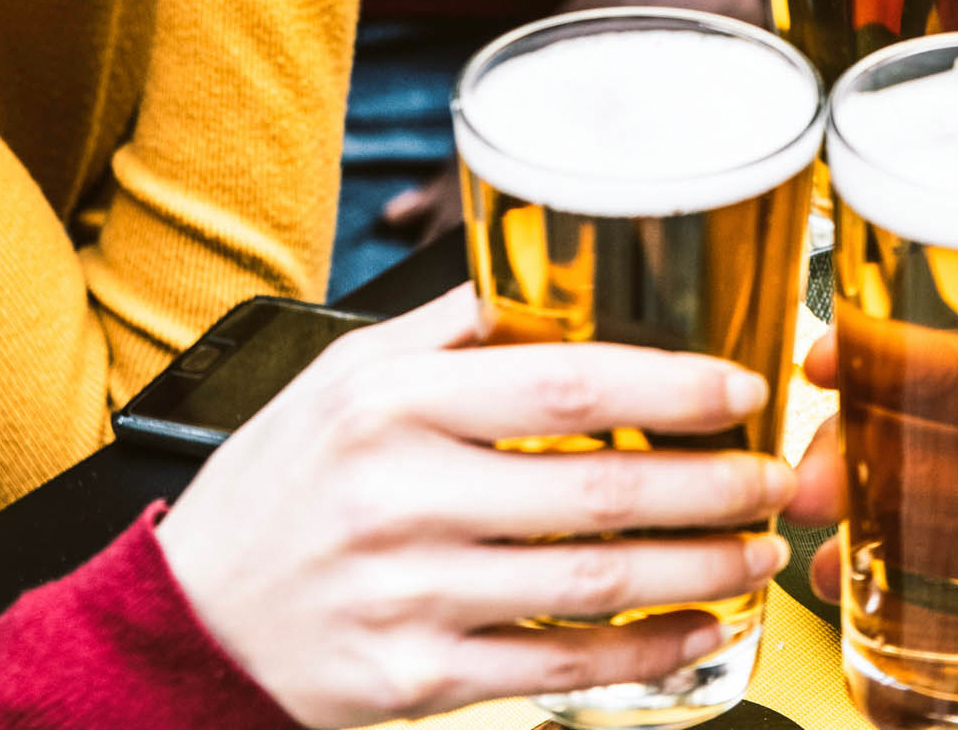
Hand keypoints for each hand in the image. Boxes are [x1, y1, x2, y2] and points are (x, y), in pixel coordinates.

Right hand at [157, 287, 794, 729]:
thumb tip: (555, 278)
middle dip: (713, 485)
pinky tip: (696, 629)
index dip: (672, 385)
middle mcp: (402, 496)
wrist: (186, 621)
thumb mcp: (341, 381)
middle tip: (771, 476)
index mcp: (392, 404)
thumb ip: (449, 330)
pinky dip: (645, 651)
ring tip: (754, 548)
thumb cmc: (276, 490)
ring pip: (595, 582)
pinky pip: (559, 666)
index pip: (566, 382)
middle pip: (601, 488)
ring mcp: (410, 594)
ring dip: (699, 568)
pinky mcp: (414, 678)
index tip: (738, 388)